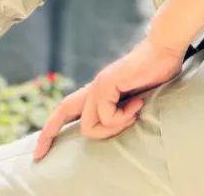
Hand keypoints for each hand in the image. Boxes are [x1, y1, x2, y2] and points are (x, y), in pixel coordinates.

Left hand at [32, 35, 184, 161]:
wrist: (164, 48)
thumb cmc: (156, 71)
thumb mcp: (135, 99)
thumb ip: (123, 109)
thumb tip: (116, 128)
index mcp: (99, 90)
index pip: (67, 108)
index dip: (51, 128)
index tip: (39, 151)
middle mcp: (94, 87)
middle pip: (62, 111)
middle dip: (47, 134)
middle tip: (39, 155)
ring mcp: (99, 85)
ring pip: (88, 126)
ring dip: (113, 128)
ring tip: (134, 112)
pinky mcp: (106, 85)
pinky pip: (106, 117)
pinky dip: (123, 118)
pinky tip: (137, 103)